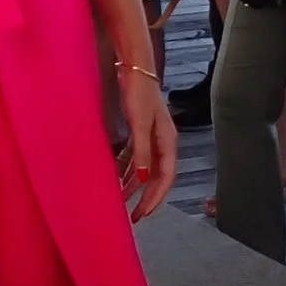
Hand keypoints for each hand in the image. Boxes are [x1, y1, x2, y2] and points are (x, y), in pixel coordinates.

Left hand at [114, 68, 177, 222]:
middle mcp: (163, 143)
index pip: (165, 178)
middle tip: (134, 216)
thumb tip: (141, 180)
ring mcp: (152, 137)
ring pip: (145, 169)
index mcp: (168, 142)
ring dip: (134, 186)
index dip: (154, 198)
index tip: (142, 213)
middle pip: (157, 177)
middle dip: (146, 198)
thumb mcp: (139, 124)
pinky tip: (117, 179)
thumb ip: (141, 152)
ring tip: (122, 202)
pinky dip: (127, 170)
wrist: (134, 69)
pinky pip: (135, 158)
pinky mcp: (140, 132)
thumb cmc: (139, 94)